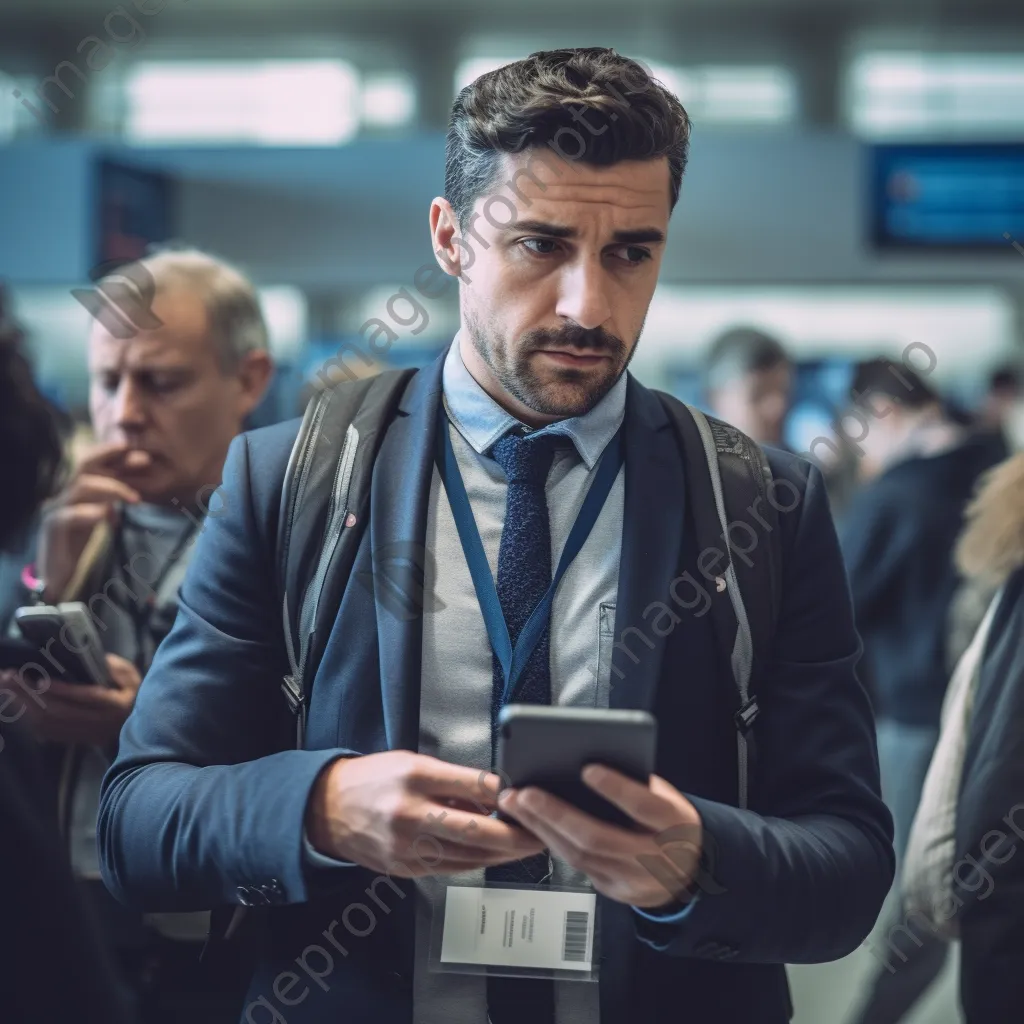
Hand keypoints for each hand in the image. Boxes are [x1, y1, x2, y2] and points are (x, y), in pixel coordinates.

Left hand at [1, 653, 140, 745]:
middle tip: (11, 676)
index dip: (62, 689)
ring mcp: (83, 734)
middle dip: (32, 694)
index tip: (40, 679)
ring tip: (7, 686)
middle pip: (59, 711)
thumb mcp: (131, 676)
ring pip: (48, 723)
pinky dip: (27, 717)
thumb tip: (88, 658)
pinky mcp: (72, 740)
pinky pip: (45, 731)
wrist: (136, 727)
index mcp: (114, 705)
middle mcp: (97, 722)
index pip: (86, 697)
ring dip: (23, 705)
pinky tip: (15, 702)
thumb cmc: (132, 695)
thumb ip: (114, 667)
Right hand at [37, 442, 149, 600]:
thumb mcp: (100, 518)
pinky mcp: (52, 528)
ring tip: (135, 499)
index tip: (141, 452)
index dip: (115, 454)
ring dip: (112, 488)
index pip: (94, 463)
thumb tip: (135, 491)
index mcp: (76, 490)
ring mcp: (55, 509)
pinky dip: (90, 513)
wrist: (59, 574)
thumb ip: (111, 502)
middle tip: (143, 459)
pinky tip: (108, 515)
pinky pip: (68, 515)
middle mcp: (64, 493)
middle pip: (84, 465)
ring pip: (80, 486)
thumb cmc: (79, 543)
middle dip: (113, 457)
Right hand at [305, 750, 545, 876]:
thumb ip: (453, 779)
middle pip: (477, 829)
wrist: (326, 809)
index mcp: (415, 777)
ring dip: (503, 853)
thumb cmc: (373, 780)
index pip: (474, 785)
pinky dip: (477, 861)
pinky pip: (452, 867)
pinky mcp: (405, 868)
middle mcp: (411, 813)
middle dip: (515, 835)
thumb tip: (495, 792)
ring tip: (527, 846)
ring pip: (469, 855)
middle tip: (540, 833)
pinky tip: (494, 855)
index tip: (527, 795)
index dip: (507, 794)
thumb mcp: (412, 762)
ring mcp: (407, 846)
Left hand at [497, 764, 703, 908]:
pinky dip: (552, 842)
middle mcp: (654, 856)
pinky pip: (577, 866)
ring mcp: (632, 880)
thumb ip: (638, 782)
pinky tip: (531, 824)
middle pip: (599, 837)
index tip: (587, 768)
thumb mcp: (668, 797)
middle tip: (525, 792)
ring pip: (581, 856)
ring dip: (542, 828)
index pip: (644, 806)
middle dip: (556, 814)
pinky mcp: (613, 890)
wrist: (691, 871)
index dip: (616, 788)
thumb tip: (590, 757)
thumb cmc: (670, 821)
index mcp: (674, 824)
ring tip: (516, 804)